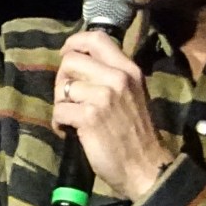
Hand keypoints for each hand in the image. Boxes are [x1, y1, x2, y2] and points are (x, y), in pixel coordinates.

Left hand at [54, 29, 170, 200]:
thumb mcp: (133, 94)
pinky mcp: (89, 116)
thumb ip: (112, 76)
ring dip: (60, 103)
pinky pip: (59, 110)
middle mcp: (118, 78)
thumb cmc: (136, 133)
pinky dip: (59, 123)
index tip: (66, 54)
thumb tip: (80, 64)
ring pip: (63, 86)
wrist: (146, 167)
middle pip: (71, 60)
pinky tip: (69, 131)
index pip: (96, 38)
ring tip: (71, 118)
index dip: (74, 43)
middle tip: (68, 97)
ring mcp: (103, 96)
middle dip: (62, 78)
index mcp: (129, 69)